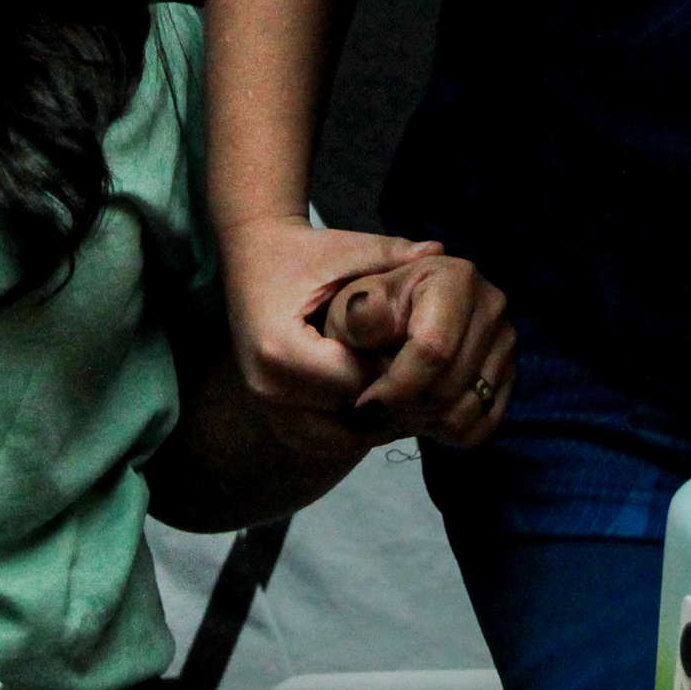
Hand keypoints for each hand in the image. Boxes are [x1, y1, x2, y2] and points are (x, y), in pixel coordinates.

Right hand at [226, 217, 514, 449]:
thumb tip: (440, 248)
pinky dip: (351, 428)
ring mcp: (266, 408)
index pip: (361, 382)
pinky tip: (375, 398)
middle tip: (426, 380)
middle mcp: (268, 389)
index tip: (427, 355)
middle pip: (352, 419)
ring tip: (402, 390)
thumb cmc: (300, 253)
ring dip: (373, 423)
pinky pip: (321, 441)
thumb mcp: (345, 249)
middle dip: (392, 402)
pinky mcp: (271, 417)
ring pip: (338, 440)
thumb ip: (391, 254)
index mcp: (282, 350)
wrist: (250, 258)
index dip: (400, 371)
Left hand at [322, 250, 516, 450]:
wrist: (389, 327)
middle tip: (374, 409)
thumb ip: (357, 314)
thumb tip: (367, 309)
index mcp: (455, 278)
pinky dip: (444, 432)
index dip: (396, 387)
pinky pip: (479, 427)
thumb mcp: (349, 309)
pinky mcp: (510, 375)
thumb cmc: (366, 315)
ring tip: (394, 409)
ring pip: (463, 413)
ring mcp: (506, 342)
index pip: (433, 350)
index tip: (364, 407)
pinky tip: (419, 413)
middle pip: (448, 387)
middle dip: (403, 409)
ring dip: (421, 423)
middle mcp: (492, 305)